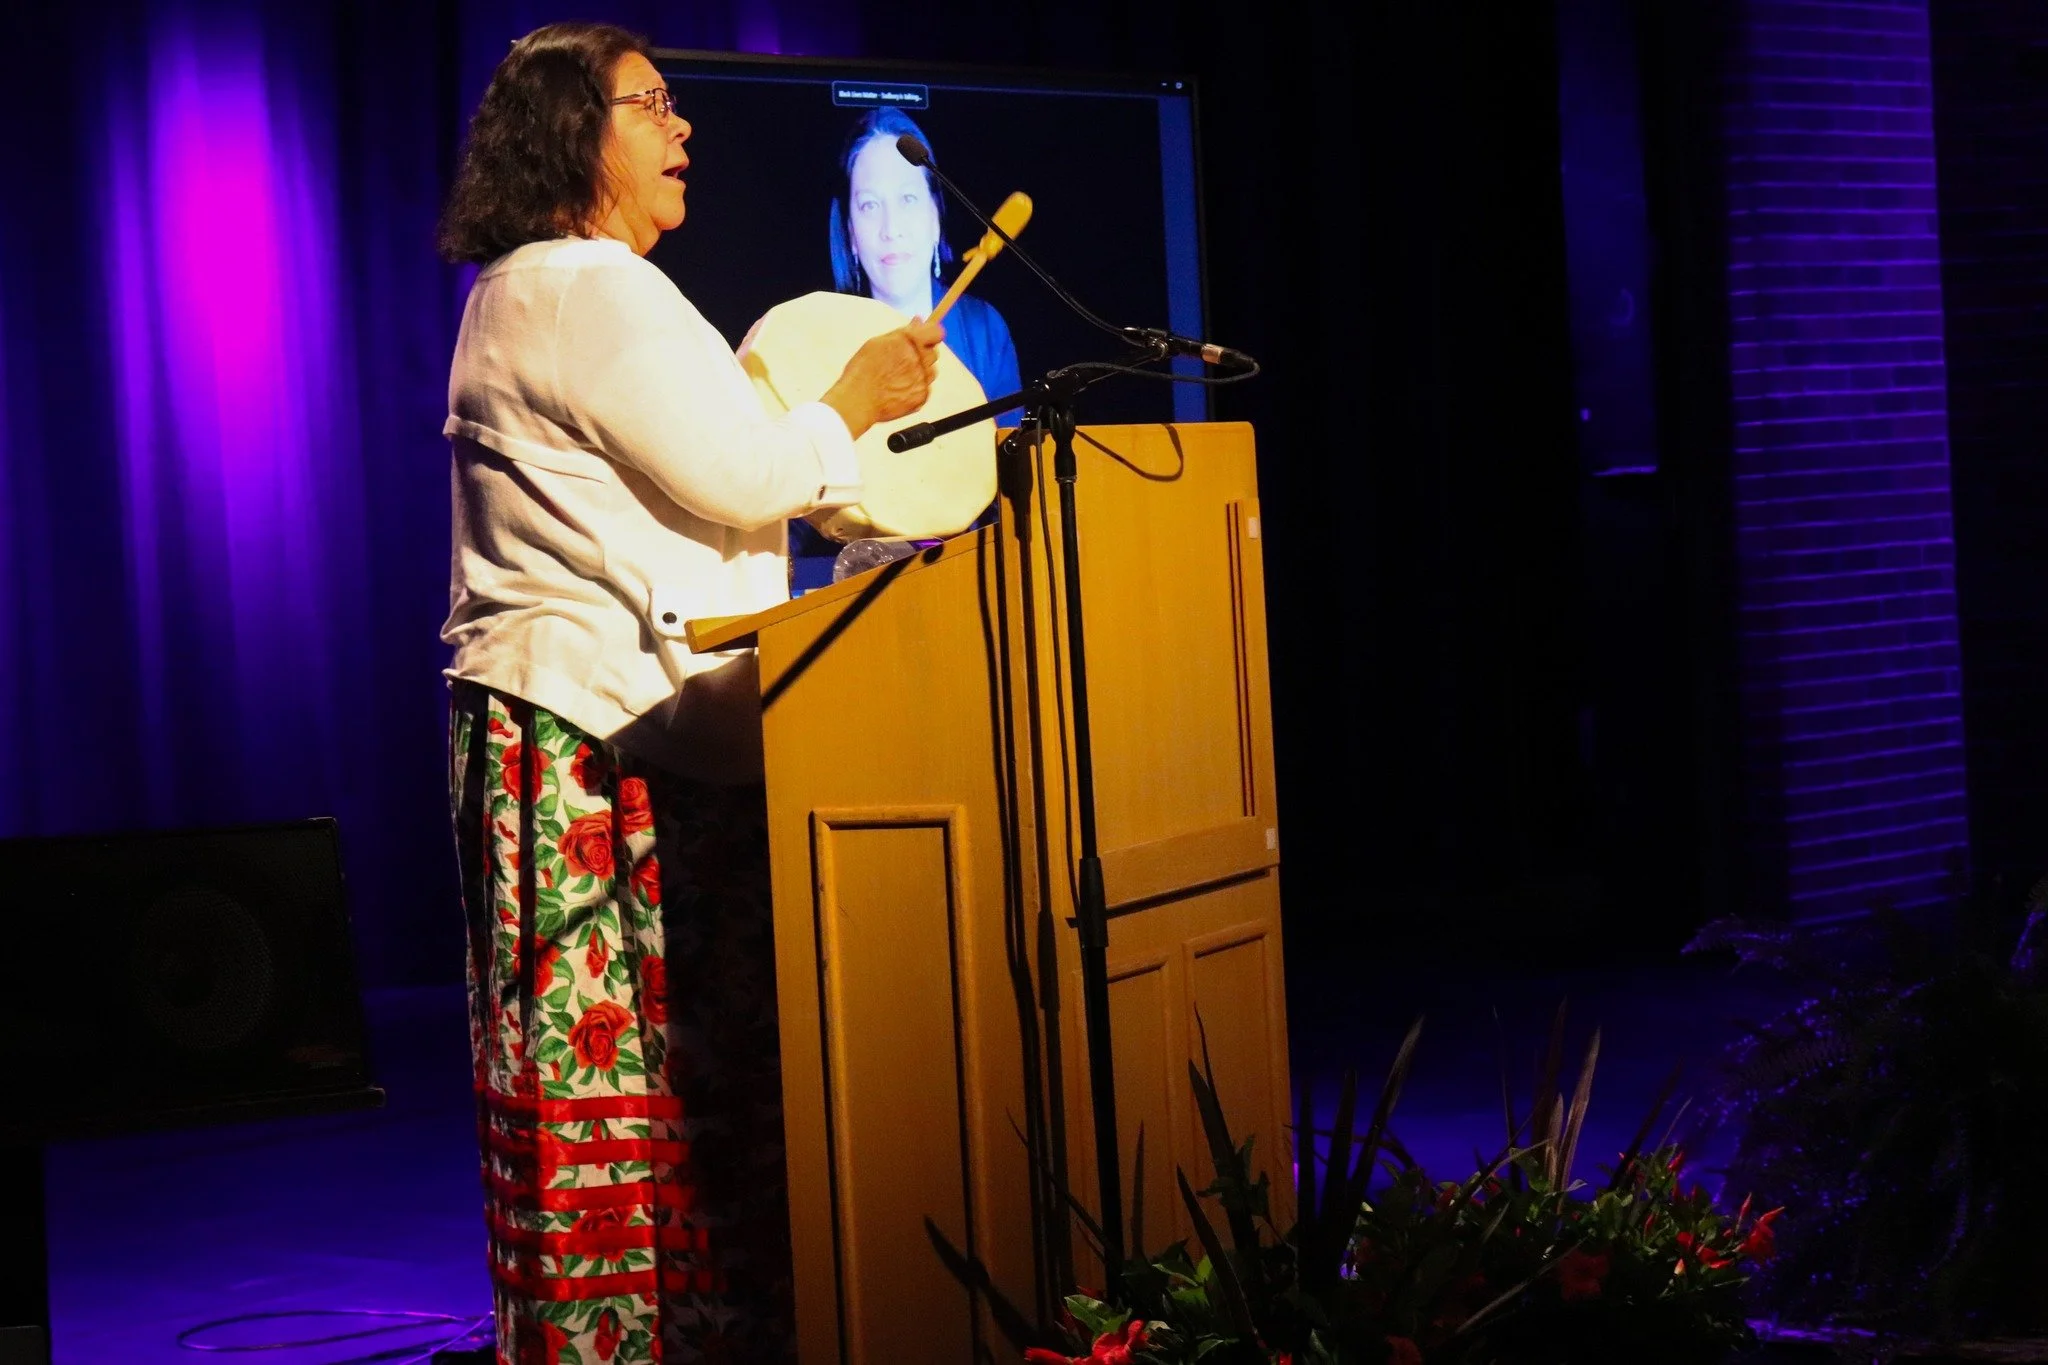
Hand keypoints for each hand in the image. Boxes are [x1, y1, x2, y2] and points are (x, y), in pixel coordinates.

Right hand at [822, 319, 944, 439]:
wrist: (857, 401)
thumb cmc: (863, 370)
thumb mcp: (878, 343)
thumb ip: (903, 332)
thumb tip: (919, 321)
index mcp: (908, 341)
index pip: (936, 332)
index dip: (931, 334)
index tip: (926, 338)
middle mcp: (919, 359)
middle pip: (933, 353)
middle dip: (922, 354)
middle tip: (903, 361)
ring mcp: (922, 379)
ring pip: (931, 371)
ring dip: (921, 371)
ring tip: (899, 377)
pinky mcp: (922, 396)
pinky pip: (925, 388)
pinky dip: (916, 388)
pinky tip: (899, 389)